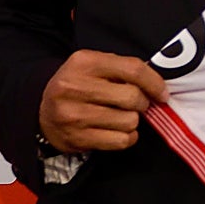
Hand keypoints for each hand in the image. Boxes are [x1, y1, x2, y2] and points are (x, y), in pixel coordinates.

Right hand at [38, 49, 169, 153]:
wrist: (42, 108)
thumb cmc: (78, 83)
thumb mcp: (94, 65)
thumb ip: (122, 68)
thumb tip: (157, 86)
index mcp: (85, 62)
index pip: (133, 69)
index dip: (155, 82)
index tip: (162, 93)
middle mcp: (75, 87)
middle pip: (132, 98)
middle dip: (143, 103)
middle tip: (138, 104)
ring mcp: (73, 115)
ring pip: (128, 122)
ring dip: (133, 121)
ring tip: (123, 116)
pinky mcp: (75, 138)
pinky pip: (120, 141)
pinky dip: (127, 137)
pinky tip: (120, 131)